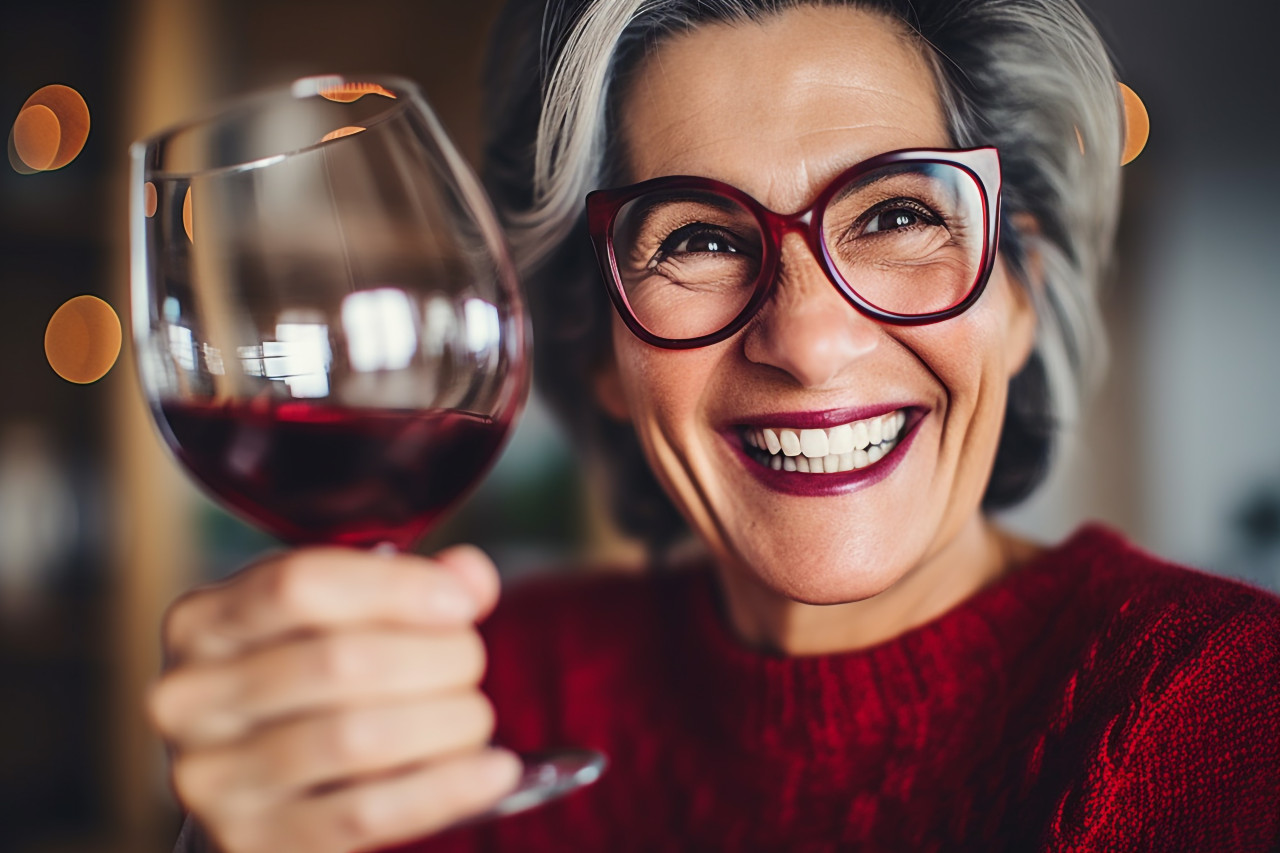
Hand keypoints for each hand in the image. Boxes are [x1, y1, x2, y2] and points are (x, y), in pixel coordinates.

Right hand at [148, 544, 520, 852]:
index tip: (461, 602)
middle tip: (471, 663)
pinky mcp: (251, 841)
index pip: (299, 585)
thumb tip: (470, 578)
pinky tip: (492, 770)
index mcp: (203, 620)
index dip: (395, 589)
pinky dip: (445, 789)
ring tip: (474, 717)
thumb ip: (406, 585)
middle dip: (436, 658)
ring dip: (445, 723)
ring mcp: (212, 778)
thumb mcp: (336, 616)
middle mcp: (190, 697)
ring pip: (356, 739)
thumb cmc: (305, 683)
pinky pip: (364, 815)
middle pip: (340, 661)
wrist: (257, 786)